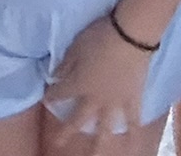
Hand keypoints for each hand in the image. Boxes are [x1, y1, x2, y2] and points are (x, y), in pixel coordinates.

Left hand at [44, 15, 152, 150]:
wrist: (130, 36)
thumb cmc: (100, 37)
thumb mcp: (76, 46)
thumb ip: (65, 64)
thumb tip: (54, 75)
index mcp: (78, 85)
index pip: (60, 94)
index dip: (52, 97)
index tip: (47, 98)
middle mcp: (94, 100)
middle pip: (77, 120)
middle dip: (66, 132)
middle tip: (57, 144)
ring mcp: (114, 103)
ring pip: (105, 129)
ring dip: (99, 144)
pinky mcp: (133, 100)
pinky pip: (133, 120)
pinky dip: (133, 133)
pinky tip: (132, 145)